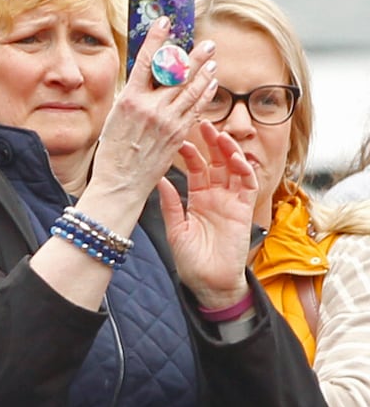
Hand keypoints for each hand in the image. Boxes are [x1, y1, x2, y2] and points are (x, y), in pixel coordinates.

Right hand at [89, 18, 219, 214]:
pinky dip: (204, 95)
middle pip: (177, 74)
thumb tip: (145, 79)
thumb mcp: (113, 117)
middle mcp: (150, 107)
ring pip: (192, 91)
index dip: (157, 38)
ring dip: (204, 74)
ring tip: (212, 61)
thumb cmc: (112, 153)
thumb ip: (131, 96)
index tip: (165, 22)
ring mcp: (167, 121)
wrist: (120, 183)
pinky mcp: (179, 135)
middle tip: (206, 44)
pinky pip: (196, 109)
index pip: (145, 60)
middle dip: (194, 57)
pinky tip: (210, 86)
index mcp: (129, 99)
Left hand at [158, 120, 257, 306]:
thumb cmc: (190, 259)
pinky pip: (247, 185)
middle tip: (201, 122)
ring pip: (233, 169)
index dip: (189, 151)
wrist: (208, 283)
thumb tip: (158, 179)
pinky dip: (243, 170)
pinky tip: (235, 158)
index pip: (195, 168)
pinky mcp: (244, 211)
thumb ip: (170, 204)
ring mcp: (231, 202)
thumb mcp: (175, 228)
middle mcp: (216, 196)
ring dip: (228, 151)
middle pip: (215, 162)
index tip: (177, 135)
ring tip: (218, 134)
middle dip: (210, 142)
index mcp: (197, 197)